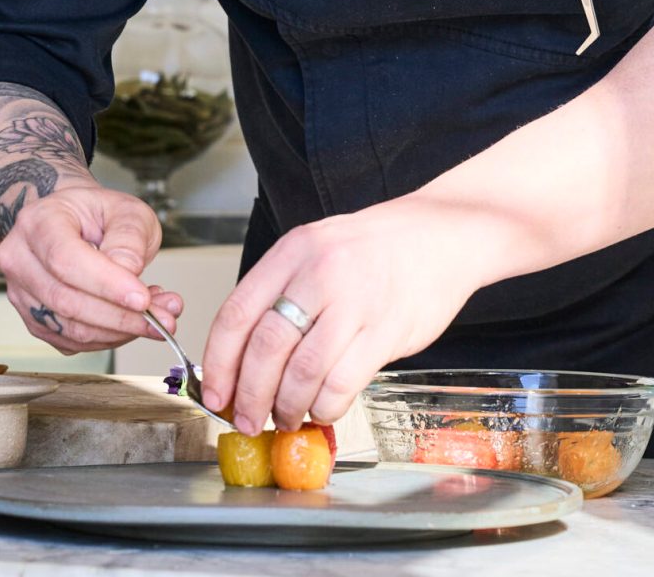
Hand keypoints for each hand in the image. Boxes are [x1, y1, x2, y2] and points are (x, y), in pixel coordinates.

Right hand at [0, 183, 182, 353]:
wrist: (73, 222)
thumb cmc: (97, 214)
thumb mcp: (126, 210)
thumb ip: (129, 238)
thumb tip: (130, 275)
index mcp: (38, 222)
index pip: (65, 260)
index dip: (105, 284)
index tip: (143, 299)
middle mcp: (20, 259)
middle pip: (66, 300)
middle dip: (121, 316)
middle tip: (164, 317)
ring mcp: (22, 294)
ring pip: (70, 328)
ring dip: (120, 330)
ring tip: (159, 316)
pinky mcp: (34, 321)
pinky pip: (72, 342)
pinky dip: (110, 337)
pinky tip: (133, 319)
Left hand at [200, 195, 474, 433]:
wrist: (441, 233)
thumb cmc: (374, 249)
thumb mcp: (317, 249)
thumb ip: (281, 292)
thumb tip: (242, 359)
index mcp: (293, 251)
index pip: (236, 312)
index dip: (217, 362)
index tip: (213, 393)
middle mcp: (319, 272)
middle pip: (265, 347)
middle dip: (248, 395)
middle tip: (245, 419)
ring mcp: (355, 300)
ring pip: (301, 371)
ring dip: (286, 407)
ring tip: (285, 417)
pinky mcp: (386, 330)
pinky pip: (342, 383)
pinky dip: (324, 406)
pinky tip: (321, 408)